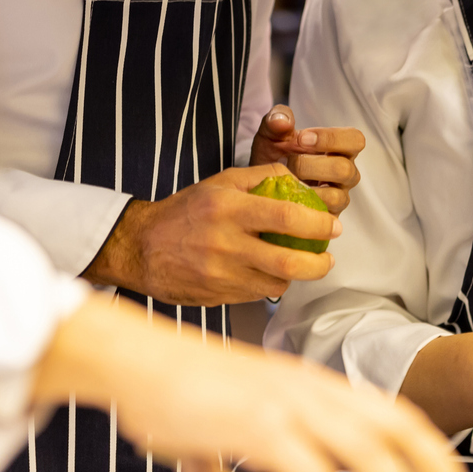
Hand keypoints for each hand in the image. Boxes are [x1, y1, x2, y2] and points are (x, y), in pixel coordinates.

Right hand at [38, 297, 466, 471]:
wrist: (134, 358)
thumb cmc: (177, 385)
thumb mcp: (238, 412)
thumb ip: (250, 446)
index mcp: (315, 385)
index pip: (396, 415)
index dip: (430, 456)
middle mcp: (313, 390)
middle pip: (399, 430)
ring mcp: (289, 405)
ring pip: (369, 452)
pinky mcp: (259, 426)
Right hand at [81, 165, 340, 303]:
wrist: (141, 247)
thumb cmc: (184, 211)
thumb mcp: (219, 182)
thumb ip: (260, 176)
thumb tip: (298, 181)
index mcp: (228, 209)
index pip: (286, 216)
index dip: (317, 224)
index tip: (332, 226)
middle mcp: (226, 243)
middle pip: (288, 262)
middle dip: (319, 264)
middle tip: (328, 258)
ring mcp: (222, 274)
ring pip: (276, 283)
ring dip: (295, 276)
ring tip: (298, 264)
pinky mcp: (218, 295)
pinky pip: (257, 294)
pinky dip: (270, 284)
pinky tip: (268, 273)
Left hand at [250, 105, 364, 214]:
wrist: (257, 186)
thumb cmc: (273, 156)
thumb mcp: (270, 134)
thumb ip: (276, 119)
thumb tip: (283, 121)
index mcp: (339, 148)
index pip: (355, 140)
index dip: (332, 138)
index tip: (302, 139)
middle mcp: (344, 173)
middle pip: (345, 169)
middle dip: (312, 165)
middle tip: (289, 162)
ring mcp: (337, 197)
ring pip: (337, 196)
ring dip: (308, 188)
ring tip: (286, 182)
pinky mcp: (326, 220)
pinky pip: (324, 218)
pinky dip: (304, 209)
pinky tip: (286, 199)